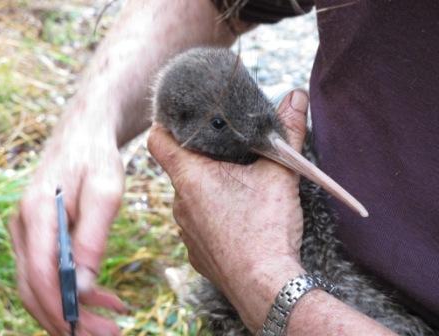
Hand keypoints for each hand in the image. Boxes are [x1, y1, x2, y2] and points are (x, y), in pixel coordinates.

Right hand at [9, 110, 126, 334]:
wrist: (85, 134)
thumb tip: (81, 284)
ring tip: (111, 322)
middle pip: (36, 287)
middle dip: (69, 318)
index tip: (91, 331)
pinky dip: (74, 290)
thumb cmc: (97, 158)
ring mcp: (29, 232)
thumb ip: (92, 236)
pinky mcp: (41, 234)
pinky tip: (104, 297)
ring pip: (41, 285)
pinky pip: (50, 271)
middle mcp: (25, 227)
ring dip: (73, 309)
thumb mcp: (105, 191)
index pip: (39, 275)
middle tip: (108, 335)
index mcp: (37, 214)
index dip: (62, 308)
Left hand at [148, 90, 309, 331]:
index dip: (166, 125)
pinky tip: (236, 219)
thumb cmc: (266, 228)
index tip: (183, 120)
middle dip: (201, 158)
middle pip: (180, 168)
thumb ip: (288, 131)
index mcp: (190, 177)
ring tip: (237, 187)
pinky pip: (197, 223)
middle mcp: (179, 203)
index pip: (158, 140)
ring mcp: (185, 230)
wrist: (265, 286)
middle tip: (229, 152)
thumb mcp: (280, 174)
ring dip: (208, 188)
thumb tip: (296, 96)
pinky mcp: (195, 251)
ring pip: (190, 197)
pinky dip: (211, 215)